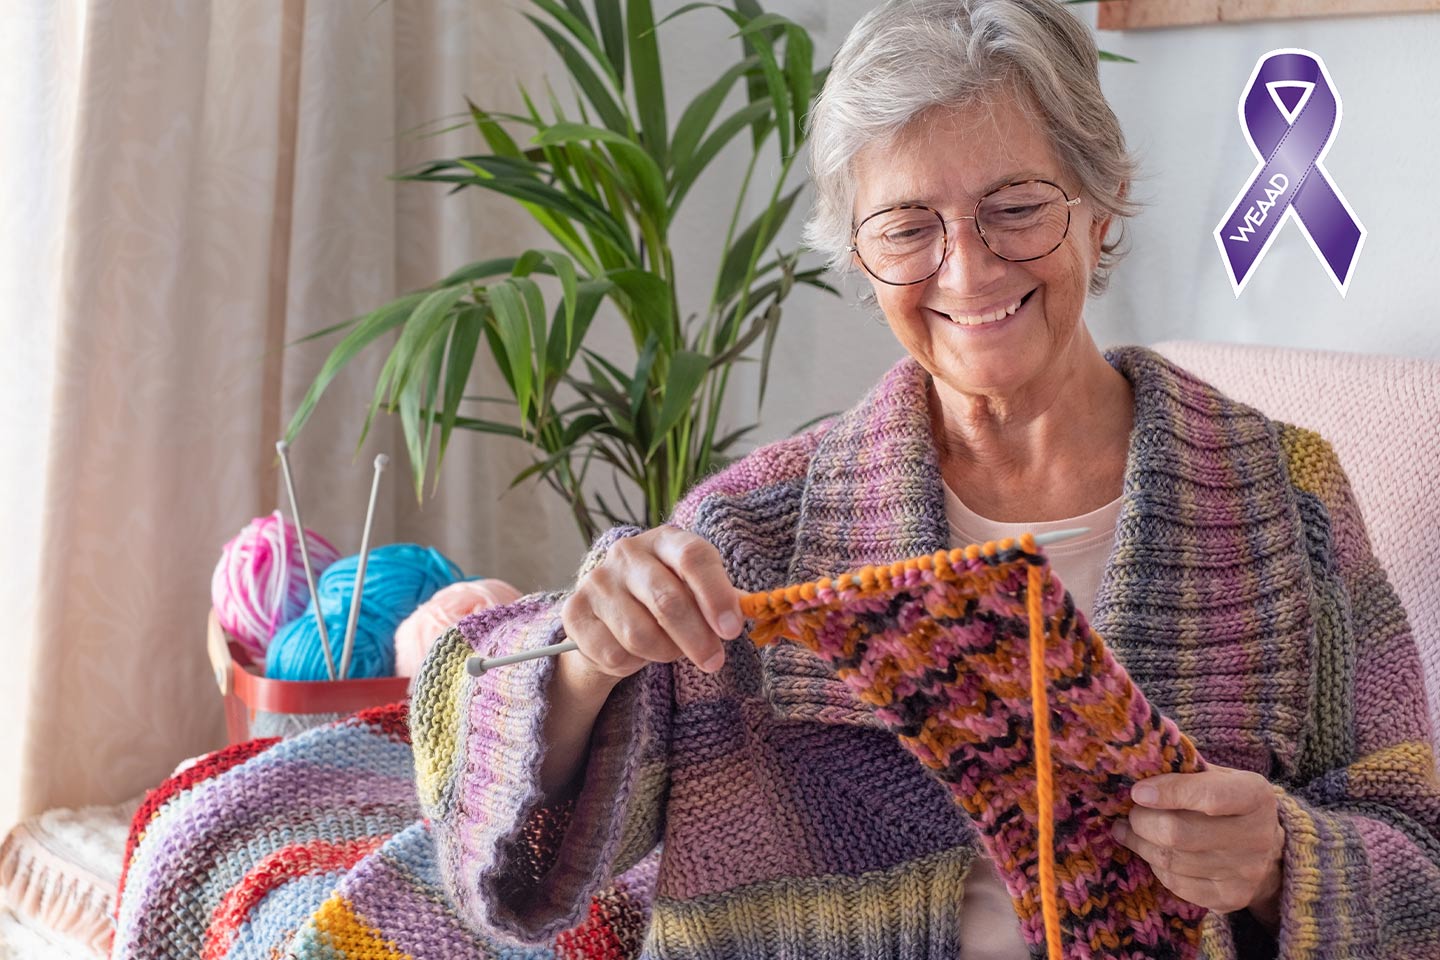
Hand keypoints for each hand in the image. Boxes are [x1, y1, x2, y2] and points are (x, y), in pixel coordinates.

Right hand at [561, 527, 742, 681]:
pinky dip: (632, 665)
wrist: (612, 613)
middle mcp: (627, 552)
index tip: (731, 630)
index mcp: (666, 540)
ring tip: (670, 651)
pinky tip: (636, 654)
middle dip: (697, 639)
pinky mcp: (574, 611)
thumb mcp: (698, 590)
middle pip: (668, 600)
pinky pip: (613, 653)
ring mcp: (597, 580)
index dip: (716, 595)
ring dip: (664, 654)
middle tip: (713, 661)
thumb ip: (725, 599)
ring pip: (640, 635)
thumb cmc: (668, 597)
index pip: (693, 558)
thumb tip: (756, 609)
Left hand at [1112, 764, 1285, 931]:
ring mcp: (1245, 872)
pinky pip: (1176, 884)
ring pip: (1172, 861)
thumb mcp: (1218, 777)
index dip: (1169, 793)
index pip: (1210, 796)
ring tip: (1129, 830)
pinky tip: (1152, 852)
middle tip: (1130, 813)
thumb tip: (1138, 773)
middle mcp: (1256, 836)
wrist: (1265, 850)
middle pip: (1179, 833)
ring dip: (1141, 844)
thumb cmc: (1228, 802)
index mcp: (1254, 796)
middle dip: (1142, 821)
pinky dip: (1156, 867)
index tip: (1138, 792)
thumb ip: (1185, 772)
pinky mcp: (1231, 898)